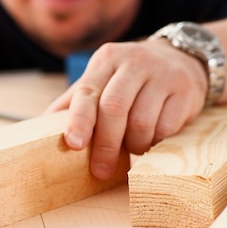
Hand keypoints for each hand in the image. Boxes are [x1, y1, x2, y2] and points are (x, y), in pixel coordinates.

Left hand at [47, 40, 207, 178]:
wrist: (183, 58)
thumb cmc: (131, 77)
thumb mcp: (103, 78)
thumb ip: (76, 100)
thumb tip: (41, 125)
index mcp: (107, 60)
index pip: (88, 91)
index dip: (79, 120)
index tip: (73, 144)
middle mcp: (134, 63)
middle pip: (114, 108)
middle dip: (105, 144)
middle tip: (100, 170)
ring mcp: (163, 76)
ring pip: (141, 122)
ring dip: (132, 145)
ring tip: (130, 149)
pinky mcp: (185, 92)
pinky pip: (165, 128)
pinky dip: (154, 143)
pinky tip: (150, 142)